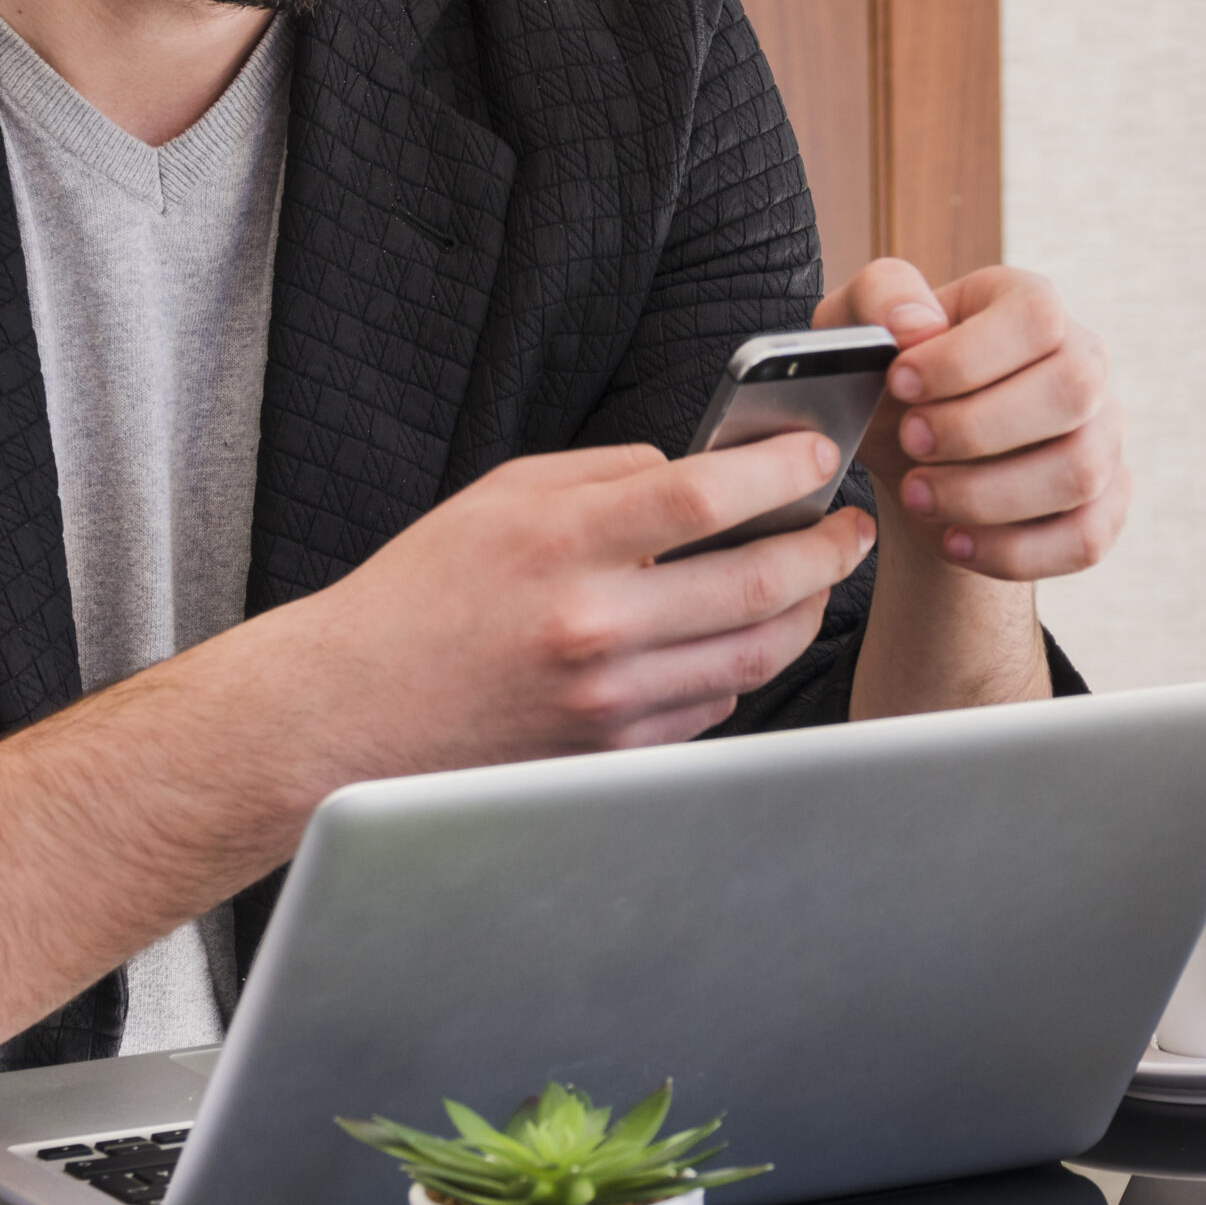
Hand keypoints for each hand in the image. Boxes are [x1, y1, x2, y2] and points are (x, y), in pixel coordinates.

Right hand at [277, 434, 876, 779]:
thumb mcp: (504, 495)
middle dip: (829, 549)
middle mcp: (594, 625)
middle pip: (762, 582)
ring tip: (813, 577)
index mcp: (563, 542)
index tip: (818, 453)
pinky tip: (738, 633)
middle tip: (850, 527)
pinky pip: (716, 705)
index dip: (785, 469)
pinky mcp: (613, 751)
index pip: (708, 494)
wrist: (355, 709)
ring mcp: (609, 700)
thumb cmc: (426, 591)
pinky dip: (742, 664)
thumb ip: (609, 473)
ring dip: (804, 611)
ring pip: (756, 654)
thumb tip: (706, 472)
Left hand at [820, 259, 1128, 580]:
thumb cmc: (893, 383)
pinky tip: (954, 541)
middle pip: (1072, 391)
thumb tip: (916, 324)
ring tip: (917, 495)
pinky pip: (1086, 537)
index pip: (1035, 317)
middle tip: (909, 443)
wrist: (914, 461)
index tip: (899, 383)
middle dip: (977, 428)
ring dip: (986, 495)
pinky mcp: (1104, 501)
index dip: (967, 356)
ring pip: (1079, 471)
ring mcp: (1103, 434)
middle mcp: (1084, 363)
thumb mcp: (861, 329)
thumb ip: (879, 298)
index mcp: (1030, 305)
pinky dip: (1013, 550)